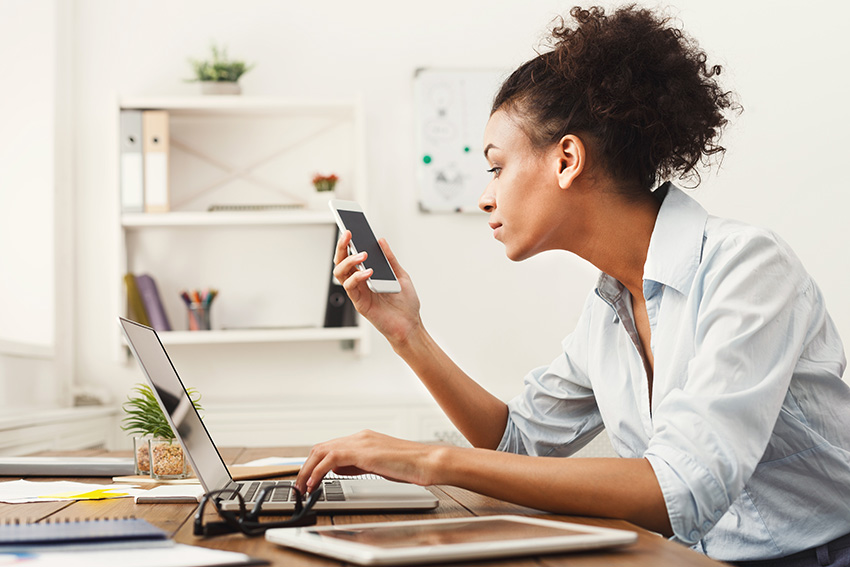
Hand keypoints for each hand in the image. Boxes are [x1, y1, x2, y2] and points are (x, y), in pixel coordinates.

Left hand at [295, 430, 439, 493]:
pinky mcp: (363, 452)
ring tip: (302, 488)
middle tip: (299, 486)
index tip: (308, 479)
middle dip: (306, 467)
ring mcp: (361, 442)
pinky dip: (318, 472)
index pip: (330, 447)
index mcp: (364, 439)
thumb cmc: (410, 466)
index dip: (315, 463)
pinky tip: (314, 484)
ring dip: (307, 470)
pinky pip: (331, 459)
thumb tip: (337, 468)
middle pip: (321, 447)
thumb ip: (356, 464)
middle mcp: (360, 436)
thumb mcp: (378, 465)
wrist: (428, 462)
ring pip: (322, 451)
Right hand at [333, 232, 422, 346]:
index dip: (348, 242)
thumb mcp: (401, 275)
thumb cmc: (405, 304)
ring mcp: (358, 292)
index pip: (352, 255)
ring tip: (363, 254)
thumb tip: (381, 241)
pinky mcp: (360, 303)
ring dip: (349, 261)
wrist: (410, 325)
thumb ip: (390, 259)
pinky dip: (357, 277)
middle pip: (341, 261)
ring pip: (340, 273)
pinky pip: (351, 287)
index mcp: (368, 274)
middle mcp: (360, 282)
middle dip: (342, 246)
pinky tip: (368, 271)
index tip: (349, 227)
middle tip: (348, 234)